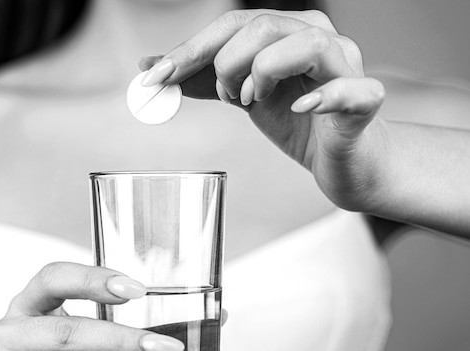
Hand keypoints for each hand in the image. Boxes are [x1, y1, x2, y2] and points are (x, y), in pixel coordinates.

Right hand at [0, 262, 183, 350]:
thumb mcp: (81, 324)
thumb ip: (128, 314)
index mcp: (30, 305)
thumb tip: (216, 315)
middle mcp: (15, 331)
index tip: (137, 290)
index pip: (52, 278)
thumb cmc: (61, 340)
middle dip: (115, 340)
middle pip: (62, 334)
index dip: (92, 280)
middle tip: (162, 346)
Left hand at [139, 10, 386, 211]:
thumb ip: (203, 81)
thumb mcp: (243, 97)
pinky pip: (354, 89)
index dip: (190, 50)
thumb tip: (151, 68)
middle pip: (263, 26)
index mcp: (288, 32)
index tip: (155, 76)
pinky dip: (324, 96)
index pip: (233, 24)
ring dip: (264, 74)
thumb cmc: (299, 122)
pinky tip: (301, 108)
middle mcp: (319, 39)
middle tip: (229, 97)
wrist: (343, 159)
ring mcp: (346, 68)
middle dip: (227, 65)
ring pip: (306, 43)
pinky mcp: (365, 103)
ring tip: (255, 102)